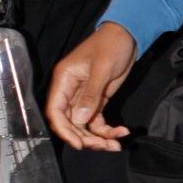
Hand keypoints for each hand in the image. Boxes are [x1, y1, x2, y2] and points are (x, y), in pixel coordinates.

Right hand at [46, 22, 137, 150]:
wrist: (127, 35)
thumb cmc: (111, 45)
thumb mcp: (102, 68)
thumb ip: (91, 95)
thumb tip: (79, 120)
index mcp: (64, 80)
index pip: (55, 111)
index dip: (64, 130)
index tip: (79, 144)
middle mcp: (70, 91)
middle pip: (70, 123)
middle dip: (85, 138)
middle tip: (103, 146)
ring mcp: (84, 97)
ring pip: (84, 126)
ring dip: (98, 138)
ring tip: (115, 145)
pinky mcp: (97, 100)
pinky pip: (97, 121)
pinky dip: (107, 130)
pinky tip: (121, 132)